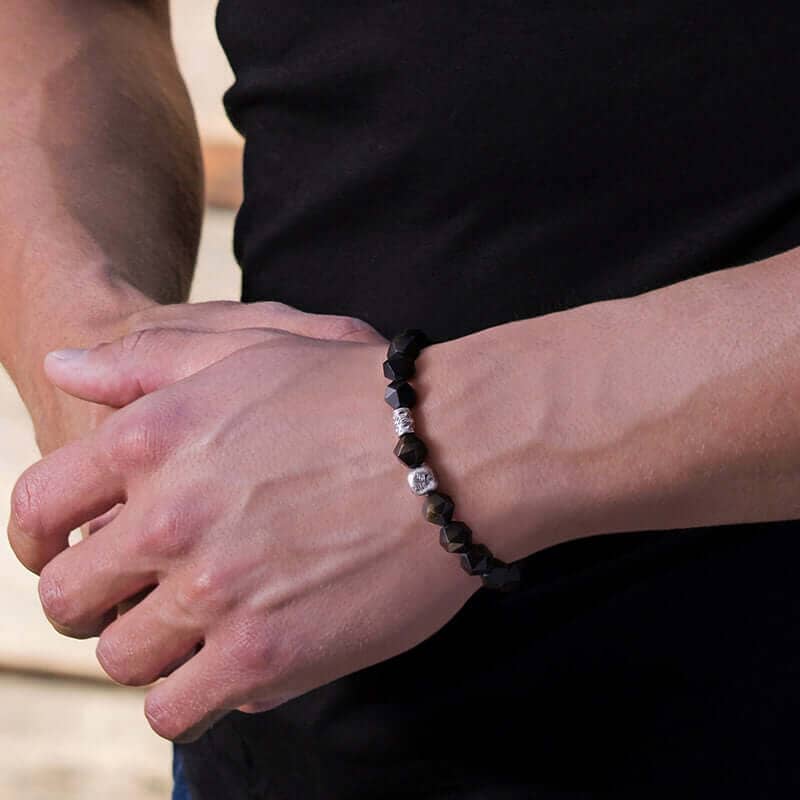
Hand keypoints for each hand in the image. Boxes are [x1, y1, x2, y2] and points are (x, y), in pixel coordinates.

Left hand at [8, 326, 476, 741]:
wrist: (455, 449)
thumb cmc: (355, 395)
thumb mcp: (248, 349)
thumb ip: (143, 361)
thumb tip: (65, 364)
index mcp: (151, 440)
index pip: (38, 511)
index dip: (37, 541)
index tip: (60, 555)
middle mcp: (168, 517)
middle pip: (68, 599)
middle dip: (93, 602)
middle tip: (138, 597)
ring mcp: (215, 592)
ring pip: (122, 658)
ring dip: (151, 648)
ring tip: (198, 628)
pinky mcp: (266, 656)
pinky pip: (179, 708)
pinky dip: (194, 694)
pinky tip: (236, 660)